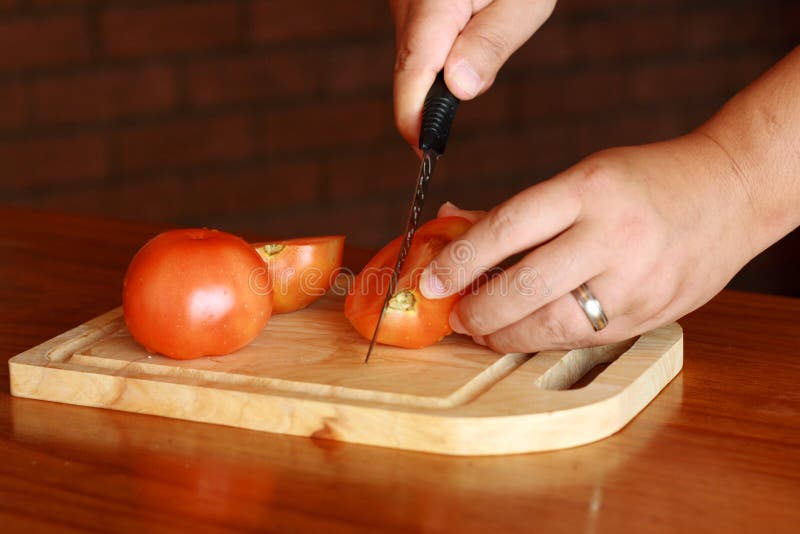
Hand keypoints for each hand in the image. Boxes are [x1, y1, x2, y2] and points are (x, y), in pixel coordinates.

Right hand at [391, 0, 555, 148]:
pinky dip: (437, 56)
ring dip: (436, 77)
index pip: (412, 72)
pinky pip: (418, 39)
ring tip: (471, 59)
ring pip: (412, 55)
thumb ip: (491, 43)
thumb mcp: (525, 1)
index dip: (414, 118)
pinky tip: (465, 43)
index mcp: (435, 2)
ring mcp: (405, 0)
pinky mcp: (411, 1)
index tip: (426, 152)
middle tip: (452, 118)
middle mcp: (408, 1)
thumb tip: (458, 90)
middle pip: (408, 68)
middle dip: (428, 102)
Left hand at [420, 134, 756, 352]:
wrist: (730, 192)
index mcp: (588, 189)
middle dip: (479, 309)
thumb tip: (450, 223)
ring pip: (552, 325)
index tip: (432, 280)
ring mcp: (635, 280)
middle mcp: (613, 235)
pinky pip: (582, 338)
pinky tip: (524, 333)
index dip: (460, 259)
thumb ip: (516, 210)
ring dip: (506, 334)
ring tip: (483, 330)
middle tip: (457, 314)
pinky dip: (544, 339)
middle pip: (525, 286)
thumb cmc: (644, 181)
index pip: (507, 228)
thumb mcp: (581, 178)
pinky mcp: (649, 314)